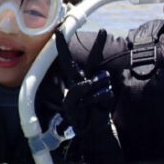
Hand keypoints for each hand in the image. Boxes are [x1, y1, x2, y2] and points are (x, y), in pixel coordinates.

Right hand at [54, 29, 129, 163]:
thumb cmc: (98, 113)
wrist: (95, 133)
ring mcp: (72, 95)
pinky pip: (88, 91)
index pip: (82, 61)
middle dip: (62, 48)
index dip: (80, 46)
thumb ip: (103, 82)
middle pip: (68, 64)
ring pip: (93, 79)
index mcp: (82, 81)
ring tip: (102, 102)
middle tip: (58, 31)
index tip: (77, 30)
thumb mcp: (105, 94)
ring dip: (103, 89)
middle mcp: (75, 85)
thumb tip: (103, 74)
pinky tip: (101, 105)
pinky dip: (99, 95)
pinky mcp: (71, 105)